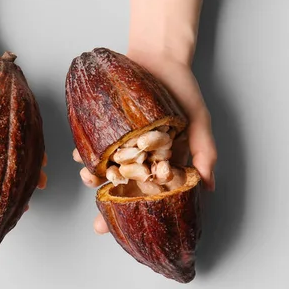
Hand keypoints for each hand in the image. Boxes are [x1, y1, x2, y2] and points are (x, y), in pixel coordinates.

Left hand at [73, 52, 216, 233]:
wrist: (159, 56)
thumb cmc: (182, 88)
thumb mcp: (198, 119)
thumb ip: (204, 151)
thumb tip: (209, 185)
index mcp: (164, 161)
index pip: (152, 194)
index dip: (139, 213)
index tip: (125, 232)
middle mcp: (142, 155)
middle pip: (126, 189)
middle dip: (112, 207)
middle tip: (98, 223)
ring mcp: (124, 142)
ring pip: (107, 169)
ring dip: (95, 178)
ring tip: (88, 179)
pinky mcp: (108, 125)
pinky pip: (95, 144)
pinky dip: (85, 151)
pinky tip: (79, 155)